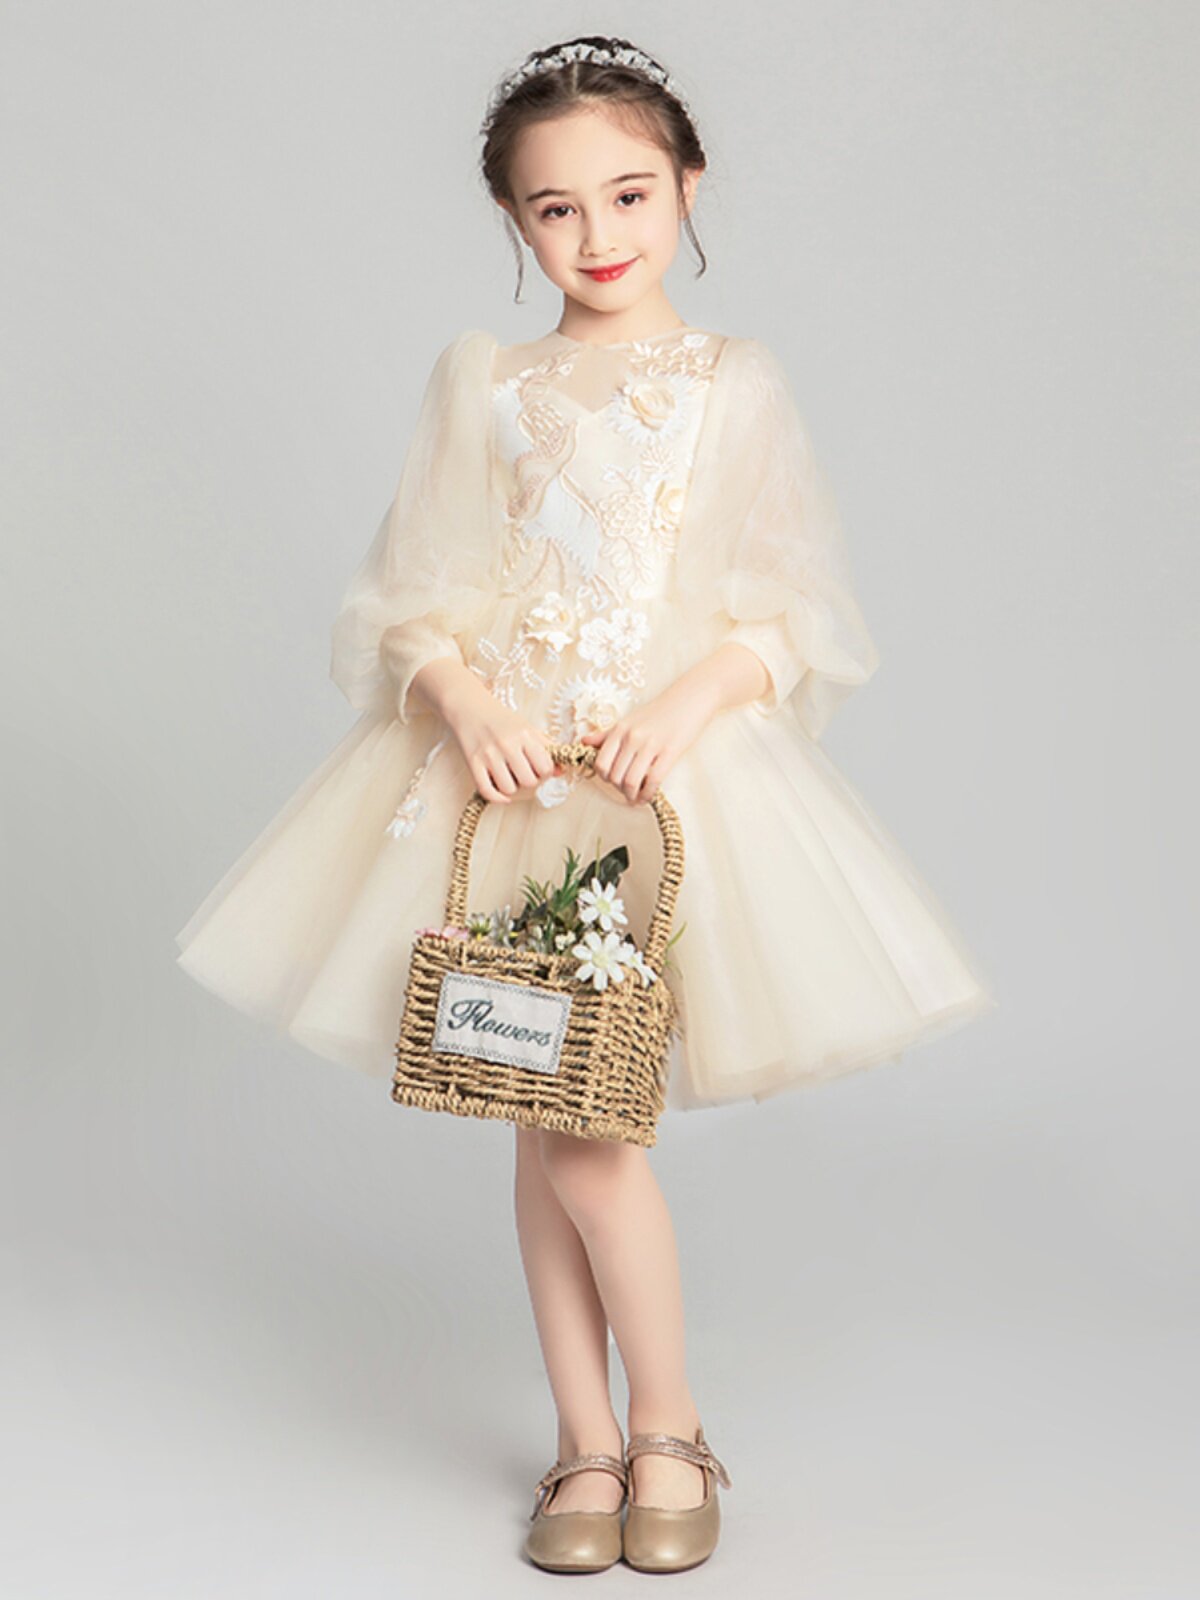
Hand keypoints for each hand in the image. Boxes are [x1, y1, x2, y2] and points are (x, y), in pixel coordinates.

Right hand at [444, 686, 559, 805]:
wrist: (470, 707)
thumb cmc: (501, 720)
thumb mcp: (527, 728)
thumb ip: (546, 748)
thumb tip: (560, 771)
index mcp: (524, 734)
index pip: (545, 767)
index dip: (545, 773)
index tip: (539, 769)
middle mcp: (507, 744)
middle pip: (529, 781)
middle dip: (530, 782)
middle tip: (524, 774)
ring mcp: (488, 755)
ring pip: (509, 789)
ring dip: (512, 788)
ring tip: (510, 778)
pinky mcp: (473, 762)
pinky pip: (487, 791)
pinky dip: (497, 798)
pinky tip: (501, 792)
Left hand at [577, 679, 718, 804]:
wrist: (690, 699)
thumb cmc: (659, 711)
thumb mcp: (629, 719)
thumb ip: (607, 734)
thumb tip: (584, 742)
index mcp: (620, 729)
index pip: (601, 762)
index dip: (604, 778)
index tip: (612, 782)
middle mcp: (632, 737)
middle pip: (615, 775)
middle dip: (618, 789)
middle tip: (626, 792)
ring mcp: (650, 744)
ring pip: (631, 781)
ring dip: (631, 796)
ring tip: (635, 798)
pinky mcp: (670, 752)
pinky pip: (653, 781)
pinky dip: (647, 794)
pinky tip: (647, 797)